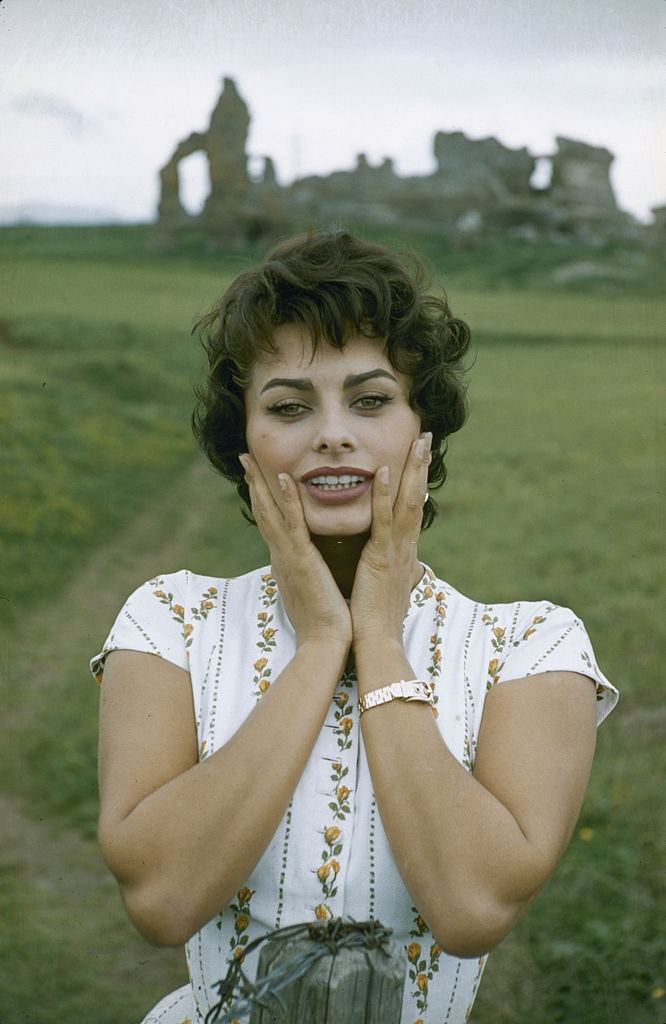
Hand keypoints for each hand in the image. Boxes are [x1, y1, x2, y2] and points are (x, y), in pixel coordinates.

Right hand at [239, 453, 352, 650]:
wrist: (327, 643)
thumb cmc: (326, 620)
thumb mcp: (314, 588)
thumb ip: (310, 572)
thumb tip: (309, 566)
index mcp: (286, 560)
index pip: (272, 522)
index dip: (262, 497)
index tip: (257, 475)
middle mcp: (281, 555)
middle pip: (263, 512)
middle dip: (254, 483)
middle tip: (245, 457)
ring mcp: (288, 557)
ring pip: (270, 513)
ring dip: (260, 483)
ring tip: (250, 459)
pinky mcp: (301, 561)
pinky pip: (292, 525)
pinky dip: (287, 500)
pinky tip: (282, 477)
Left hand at [349, 432, 431, 646]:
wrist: (375, 643)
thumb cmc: (375, 619)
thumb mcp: (386, 586)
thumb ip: (392, 569)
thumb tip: (405, 565)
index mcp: (401, 551)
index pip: (411, 508)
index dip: (416, 480)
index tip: (418, 456)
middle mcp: (404, 546)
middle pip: (417, 497)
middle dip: (421, 465)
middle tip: (425, 435)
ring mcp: (395, 550)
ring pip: (408, 502)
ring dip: (413, 469)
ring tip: (418, 440)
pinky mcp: (380, 558)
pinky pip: (384, 521)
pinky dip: (386, 495)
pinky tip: (386, 471)